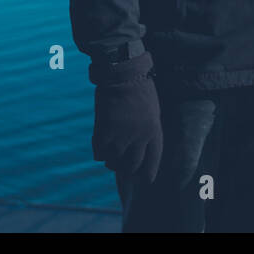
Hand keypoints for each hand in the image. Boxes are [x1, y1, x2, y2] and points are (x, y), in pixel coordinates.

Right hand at [90, 53, 163, 181]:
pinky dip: (99, 152)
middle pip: (132, 166)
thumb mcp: (152, 111)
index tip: (143, 180)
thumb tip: (141, 149)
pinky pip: (99, 153)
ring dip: (111, 160)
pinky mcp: (104, 131)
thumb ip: (148, 131)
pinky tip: (101, 144)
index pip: (153, 162)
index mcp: (154, 132)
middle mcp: (139, 137)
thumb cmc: (140, 89)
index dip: (147, 174)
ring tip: (111, 154)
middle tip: (122, 166)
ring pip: (113, 162)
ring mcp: (121, 135)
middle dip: (126, 169)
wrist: (123, 73)